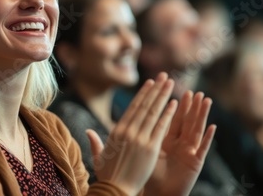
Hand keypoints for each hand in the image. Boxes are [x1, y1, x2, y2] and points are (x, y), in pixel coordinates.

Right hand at [87, 72, 176, 195]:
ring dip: (163, 96)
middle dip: (155, 90)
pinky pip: (161, 127)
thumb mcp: (99, 157)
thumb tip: (88, 132)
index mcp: (116, 131)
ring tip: (170, 84)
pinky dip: (168, 115)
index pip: (132, 108)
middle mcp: (128, 131)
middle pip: (144, 106)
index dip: (143, 94)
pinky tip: (174, 104)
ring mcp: (139, 138)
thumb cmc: (107, 176)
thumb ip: (95, 142)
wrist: (115, 190)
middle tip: (164, 77)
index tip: (150, 83)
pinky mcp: (150, 148)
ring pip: (153, 113)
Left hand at [145, 91, 215, 195]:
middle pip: (184, 121)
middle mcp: (178, 144)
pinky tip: (212, 126)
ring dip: (201, 115)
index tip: (172, 90)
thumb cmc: (147, 177)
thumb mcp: (141, 153)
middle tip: (191, 91)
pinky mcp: (195, 163)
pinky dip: (208, 138)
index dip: (171, 105)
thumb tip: (119, 122)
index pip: (169, 118)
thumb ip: (135, 138)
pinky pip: (203, 148)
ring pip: (196, 130)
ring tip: (205, 100)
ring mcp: (188, 152)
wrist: (157, 194)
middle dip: (188, 106)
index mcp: (164, 140)